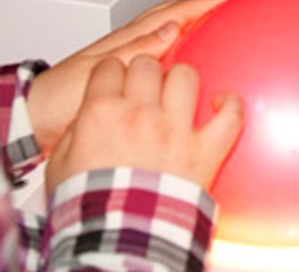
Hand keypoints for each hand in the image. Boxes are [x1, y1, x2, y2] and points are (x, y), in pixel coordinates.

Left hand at [27, 0, 234, 155]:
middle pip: (183, 15)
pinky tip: (202, 66)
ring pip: (178, 34)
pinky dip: (191, 54)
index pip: (180, 10)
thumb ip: (137, 47)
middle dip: (213, 6)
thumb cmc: (64, 94)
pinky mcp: (138, 79)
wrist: (40, 119)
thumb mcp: (102, 69)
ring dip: (203, 25)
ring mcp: (139, 58)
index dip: (210, 1)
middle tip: (242, 5)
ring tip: (230, 27)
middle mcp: (140, 43)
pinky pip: (172, 59)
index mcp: (134, 36)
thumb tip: (173, 27)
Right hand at [45, 55, 241, 192]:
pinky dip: (231, 106)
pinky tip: (222, 104)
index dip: (112, 72)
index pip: (110, 67)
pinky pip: (230, 115)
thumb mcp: (60, 165)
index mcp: (101, 114)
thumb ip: (75, 132)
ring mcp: (176, 129)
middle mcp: (140, 114)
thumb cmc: (87, 207)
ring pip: (186, 77)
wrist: (116, 241)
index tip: (115, 81)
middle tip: (145, 85)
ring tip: (178, 92)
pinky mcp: (205, 149)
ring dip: (181, 80)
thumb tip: (88, 117)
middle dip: (145, 70)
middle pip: (147, 64)